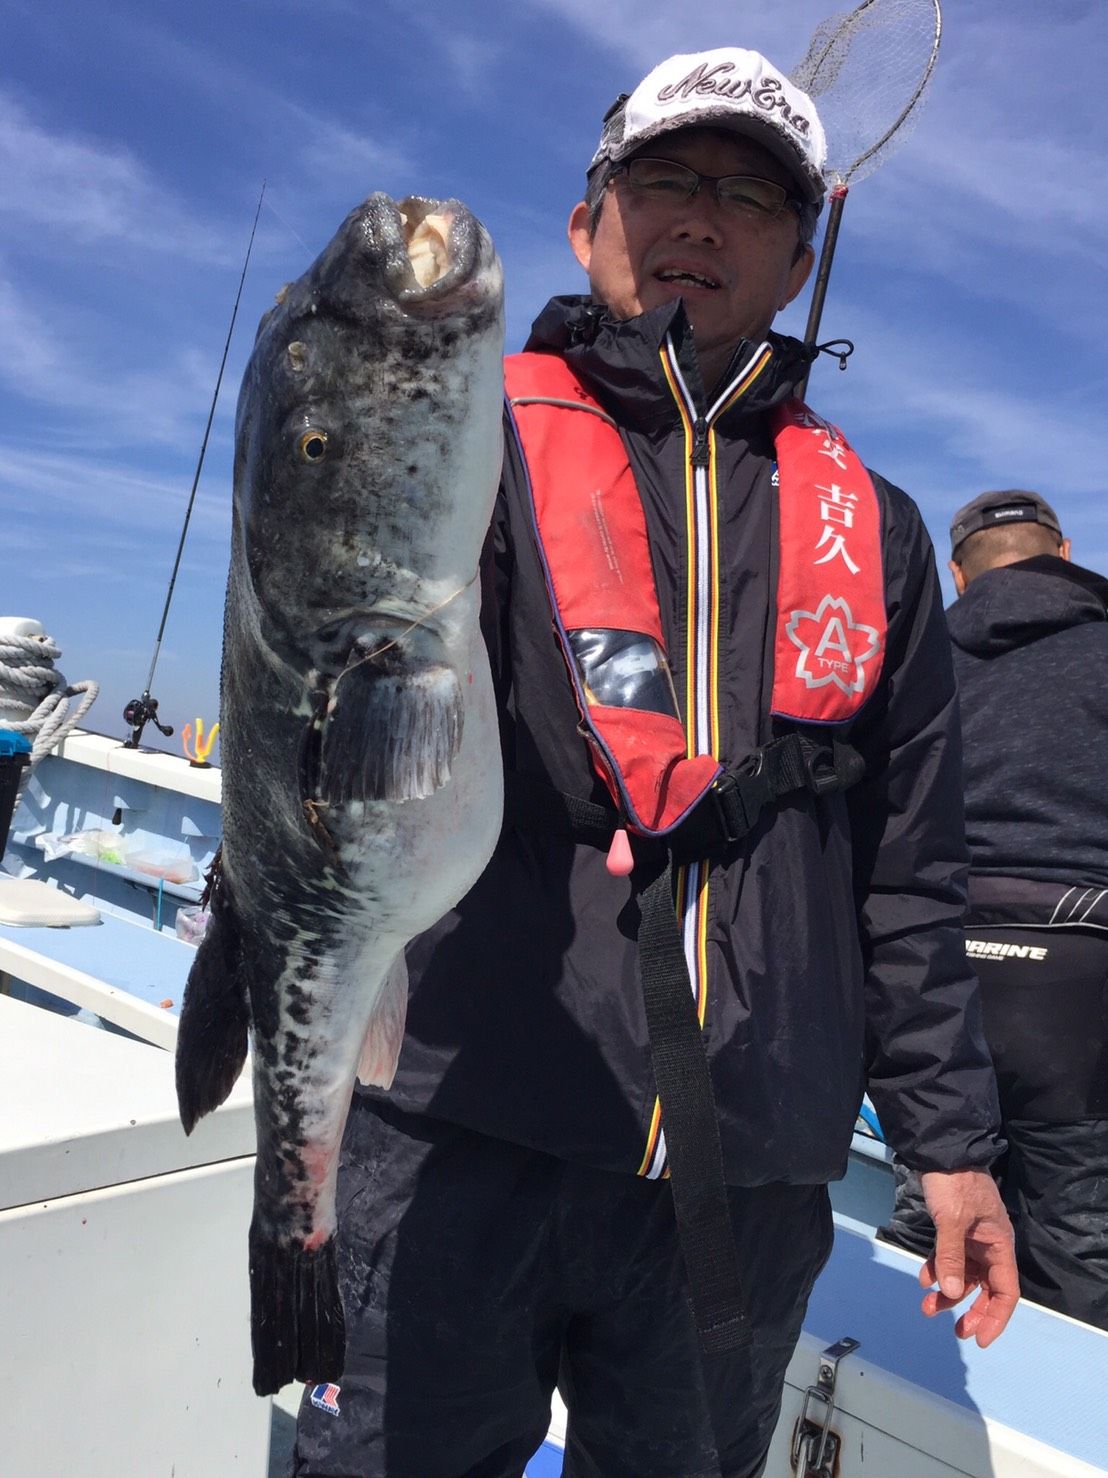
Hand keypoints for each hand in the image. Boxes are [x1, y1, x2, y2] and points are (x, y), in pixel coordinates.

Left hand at [917, 1168, 1018, 1346]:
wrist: (939, 1151)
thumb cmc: (953, 1184)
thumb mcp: (952, 1221)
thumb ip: (951, 1258)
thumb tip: (953, 1293)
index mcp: (999, 1244)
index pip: (1006, 1291)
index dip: (996, 1317)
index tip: (980, 1338)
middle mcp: (989, 1245)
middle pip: (987, 1288)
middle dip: (971, 1310)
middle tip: (955, 1330)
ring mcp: (971, 1238)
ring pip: (964, 1275)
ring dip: (949, 1292)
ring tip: (928, 1306)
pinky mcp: (954, 1229)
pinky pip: (949, 1258)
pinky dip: (938, 1269)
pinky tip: (924, 1279)